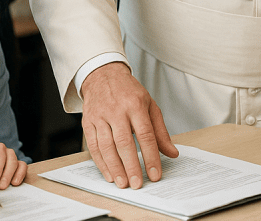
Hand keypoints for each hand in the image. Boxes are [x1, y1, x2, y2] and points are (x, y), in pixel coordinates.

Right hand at [80, 62, 177, 189]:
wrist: (103, 75)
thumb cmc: (129, 93)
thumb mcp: (149, 106)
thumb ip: (160, 131)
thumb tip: (172, 153)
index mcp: (136, 105)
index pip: (145, 134)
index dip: (151, 156)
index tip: (155, 174)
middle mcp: (117, 111)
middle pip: (124, 142)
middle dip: (131, 166)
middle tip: (137, 184)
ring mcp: (100, 116)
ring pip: (107, 146)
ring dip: (115, 168)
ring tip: (123, 183)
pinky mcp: (88, 122)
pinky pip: (93, 146)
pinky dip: (101, 163)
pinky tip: (109, 174)